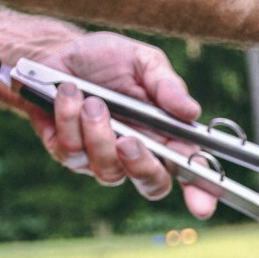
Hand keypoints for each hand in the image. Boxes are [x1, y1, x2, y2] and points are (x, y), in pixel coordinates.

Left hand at [29, 32, 216, 217]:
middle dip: (141, 166)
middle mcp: (138, 155)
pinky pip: (73, 152)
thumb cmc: (107, 59)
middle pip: (152, 185)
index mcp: (168, 137)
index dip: (200, 194)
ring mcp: (103, 159)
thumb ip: (167, 86)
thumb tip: (192, 112)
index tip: (202, 205)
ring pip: (108, 171)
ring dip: (98, 133)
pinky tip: (68, 94)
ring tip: (91, 100)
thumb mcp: (143, 61)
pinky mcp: (70, 155)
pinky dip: (69, 119)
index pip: (191, 173)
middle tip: (128, 141)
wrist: (55, 52)